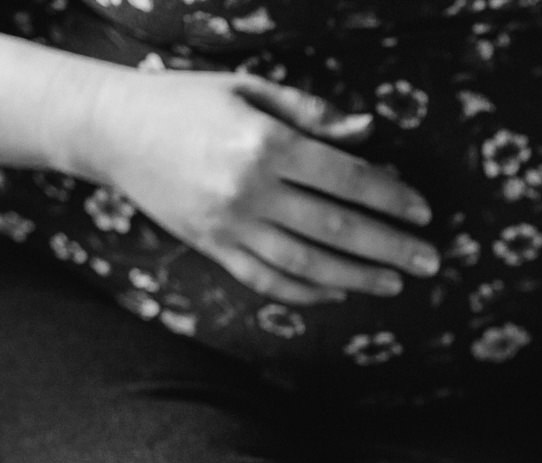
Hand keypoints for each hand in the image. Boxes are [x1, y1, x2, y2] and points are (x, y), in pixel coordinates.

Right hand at [82, 71, 438, 304]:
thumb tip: (370, 131)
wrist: (111, 129)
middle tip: (430, 262)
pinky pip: (266, 280)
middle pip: (336, 227)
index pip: (347, 178)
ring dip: (357, 277)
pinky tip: (338, 292)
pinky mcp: (211, 248)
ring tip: (394, 284)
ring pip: (307, 263)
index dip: (391, 198)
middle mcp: (250, 189)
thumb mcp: (252, 90)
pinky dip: (305, 292)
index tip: (424, 213)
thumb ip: (313, 113)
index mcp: (266, 142)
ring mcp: (229, 225)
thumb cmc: (189, 101)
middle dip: (390, 248)